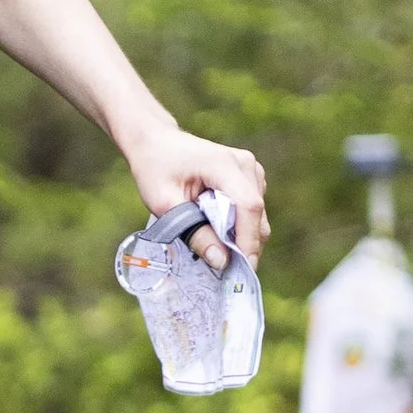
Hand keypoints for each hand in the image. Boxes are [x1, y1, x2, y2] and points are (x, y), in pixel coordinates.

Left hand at [121, 123, 266, 271]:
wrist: (156, 142)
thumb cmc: (156, 169)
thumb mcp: (165, 204)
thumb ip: (194, 232)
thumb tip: (221, 261)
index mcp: (224, 164)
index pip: (248, 206)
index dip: (247, 241)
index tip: (240, 270)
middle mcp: (245, 164)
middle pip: (257, 214)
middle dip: (245, 245)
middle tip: (225, 270)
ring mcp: (251, 169)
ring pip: (257, 215)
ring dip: (241, 236)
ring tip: (215, 248)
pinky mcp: (250, 177)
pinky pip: (251, 210)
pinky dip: (239, 226)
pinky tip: (216, 230)